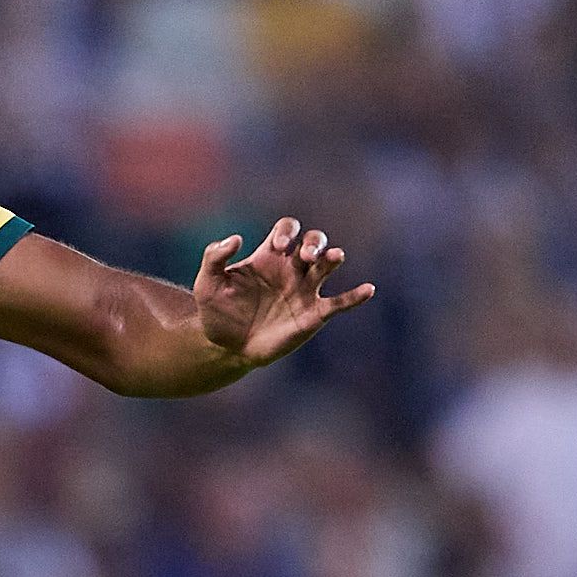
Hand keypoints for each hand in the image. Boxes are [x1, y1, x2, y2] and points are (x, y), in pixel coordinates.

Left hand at [189, 217, 372, 367]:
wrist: (224, 346)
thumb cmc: (216, 311)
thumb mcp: (208, 282)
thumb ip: (214, 256)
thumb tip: (236, 238)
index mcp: (269, 256)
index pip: (287, 229)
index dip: (287, 231)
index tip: (278, 246)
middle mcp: (291, 269)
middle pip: (313, 242)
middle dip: (313, 243)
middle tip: (306, 256)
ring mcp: (304, 291)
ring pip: (328, 266)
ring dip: (332, 258)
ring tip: (333, 257)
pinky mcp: (313, 315)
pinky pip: (340, 303)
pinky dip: (355, 296)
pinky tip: (368, 289)